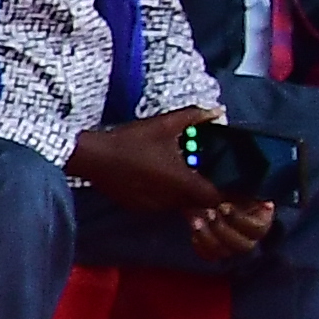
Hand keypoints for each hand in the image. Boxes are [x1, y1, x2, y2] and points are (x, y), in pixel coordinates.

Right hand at [63, 118, 264, 255]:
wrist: (92, 157)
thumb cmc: (131, 141)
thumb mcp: (164, 124)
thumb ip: (195, 117)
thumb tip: (218, 111)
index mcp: (182, 181)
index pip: (215, 197)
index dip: (224, 191)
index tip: (225, 180)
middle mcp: (171, 199)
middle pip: (197, 203)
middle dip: (202, 191)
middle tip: (201, 173)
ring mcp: (153, 206)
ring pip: (178, 205)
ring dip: (182, 194)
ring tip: (178, 176)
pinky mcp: (138, 207)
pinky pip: (160, 206)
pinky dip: (163, 196)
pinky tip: (155, 180)